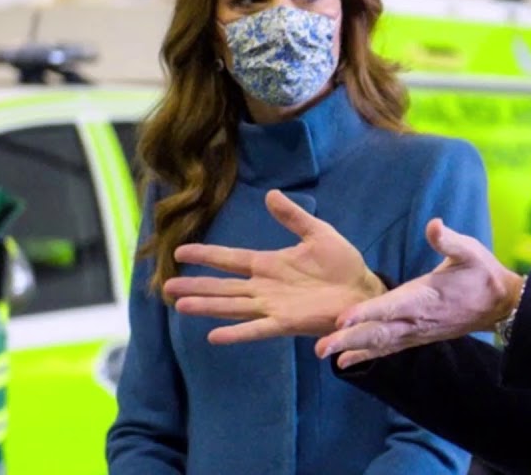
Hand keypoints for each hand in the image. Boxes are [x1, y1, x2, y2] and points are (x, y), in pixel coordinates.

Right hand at [163, 189, 385, 344]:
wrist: (363, 289)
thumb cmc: (342, 263)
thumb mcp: (317, 233)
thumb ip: (293, 217)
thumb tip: (271, 194)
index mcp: (270, 264)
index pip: (230, 259)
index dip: (206, 256)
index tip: (180, 252)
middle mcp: (264, 287)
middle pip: (223, 286)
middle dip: (195, 286)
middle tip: (166, 288)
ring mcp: (273, 306)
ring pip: (232, 306)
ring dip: (207, 307)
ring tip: (180, 306)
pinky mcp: (286, 322)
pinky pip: (257, 328)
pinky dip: (236, 333)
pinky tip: (214, 336)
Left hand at [316, 218, 522, 368]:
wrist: (501, 305)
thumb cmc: (482, 273)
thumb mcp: (470, 251)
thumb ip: (449, 240)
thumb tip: (434, 224)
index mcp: (426, 296)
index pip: (392, 305)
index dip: (367, 312)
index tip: (343, 318)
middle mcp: (418, 319)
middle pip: (379, 331)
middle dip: (349, 339)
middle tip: (321, 347)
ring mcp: (417, 332)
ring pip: (381, 343)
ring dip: (352, 348)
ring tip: (324, 354)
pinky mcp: (417, 337)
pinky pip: (388, 348)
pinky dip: (366, 355)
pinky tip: (344, 362)